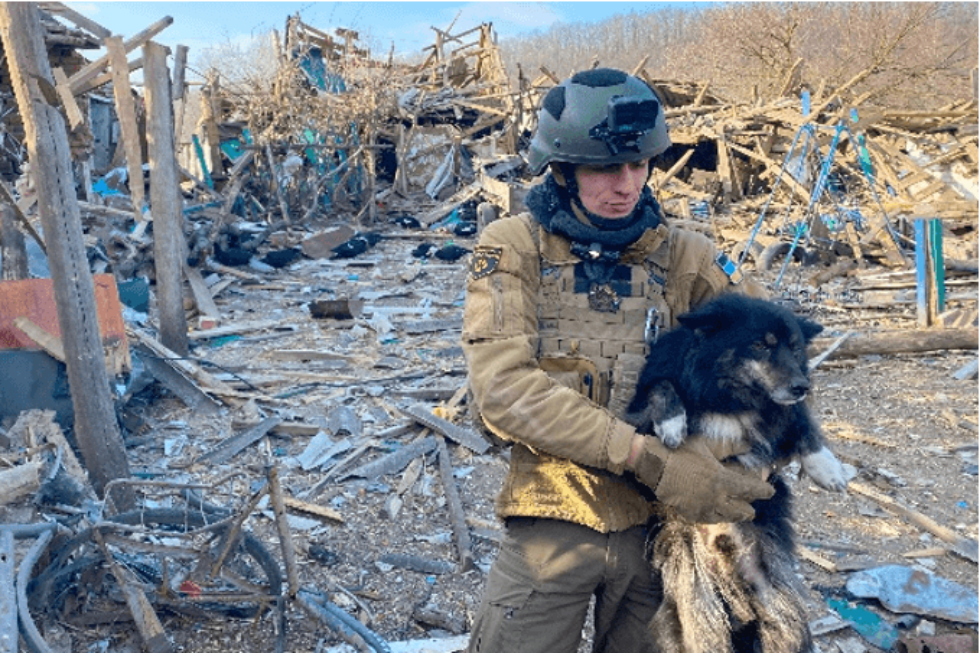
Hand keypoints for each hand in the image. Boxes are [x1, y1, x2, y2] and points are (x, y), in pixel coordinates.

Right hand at [627, 436, 773, 522]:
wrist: (656, 467)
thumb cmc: (681, 452)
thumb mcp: (707, 444)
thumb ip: (730, 446)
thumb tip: (749, 445)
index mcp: (724, 481)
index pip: (752, 490)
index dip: (764, 491)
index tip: (769, 490)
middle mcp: (718, 499)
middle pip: (744, 511)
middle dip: (750, 504)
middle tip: (750, 498)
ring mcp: (705, 509)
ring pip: (729, 518)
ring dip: (737, 512)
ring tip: (740, 509)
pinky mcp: (693, 515)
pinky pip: (712, 520)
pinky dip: (718, 515)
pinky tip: (718, 511)